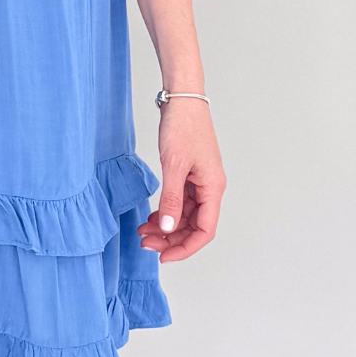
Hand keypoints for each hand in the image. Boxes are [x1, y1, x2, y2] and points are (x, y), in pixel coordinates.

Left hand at [138, 100, 224, 261]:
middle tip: (145, 243)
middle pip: (194, 226)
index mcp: (213, 188)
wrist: (181, 99)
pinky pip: (180, 202)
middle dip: (171, 239)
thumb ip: (171, 199)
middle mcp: (210, 188)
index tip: (163, 257)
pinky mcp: (189, 175)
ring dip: (166, 227)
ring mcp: (200, 182)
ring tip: (142, 231)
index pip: (205, 231)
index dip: (185, 248)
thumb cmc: (183, 126)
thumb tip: (170, 229)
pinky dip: (166, 212)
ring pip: (185, 216)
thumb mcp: (173, 165)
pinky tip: (150, 216)